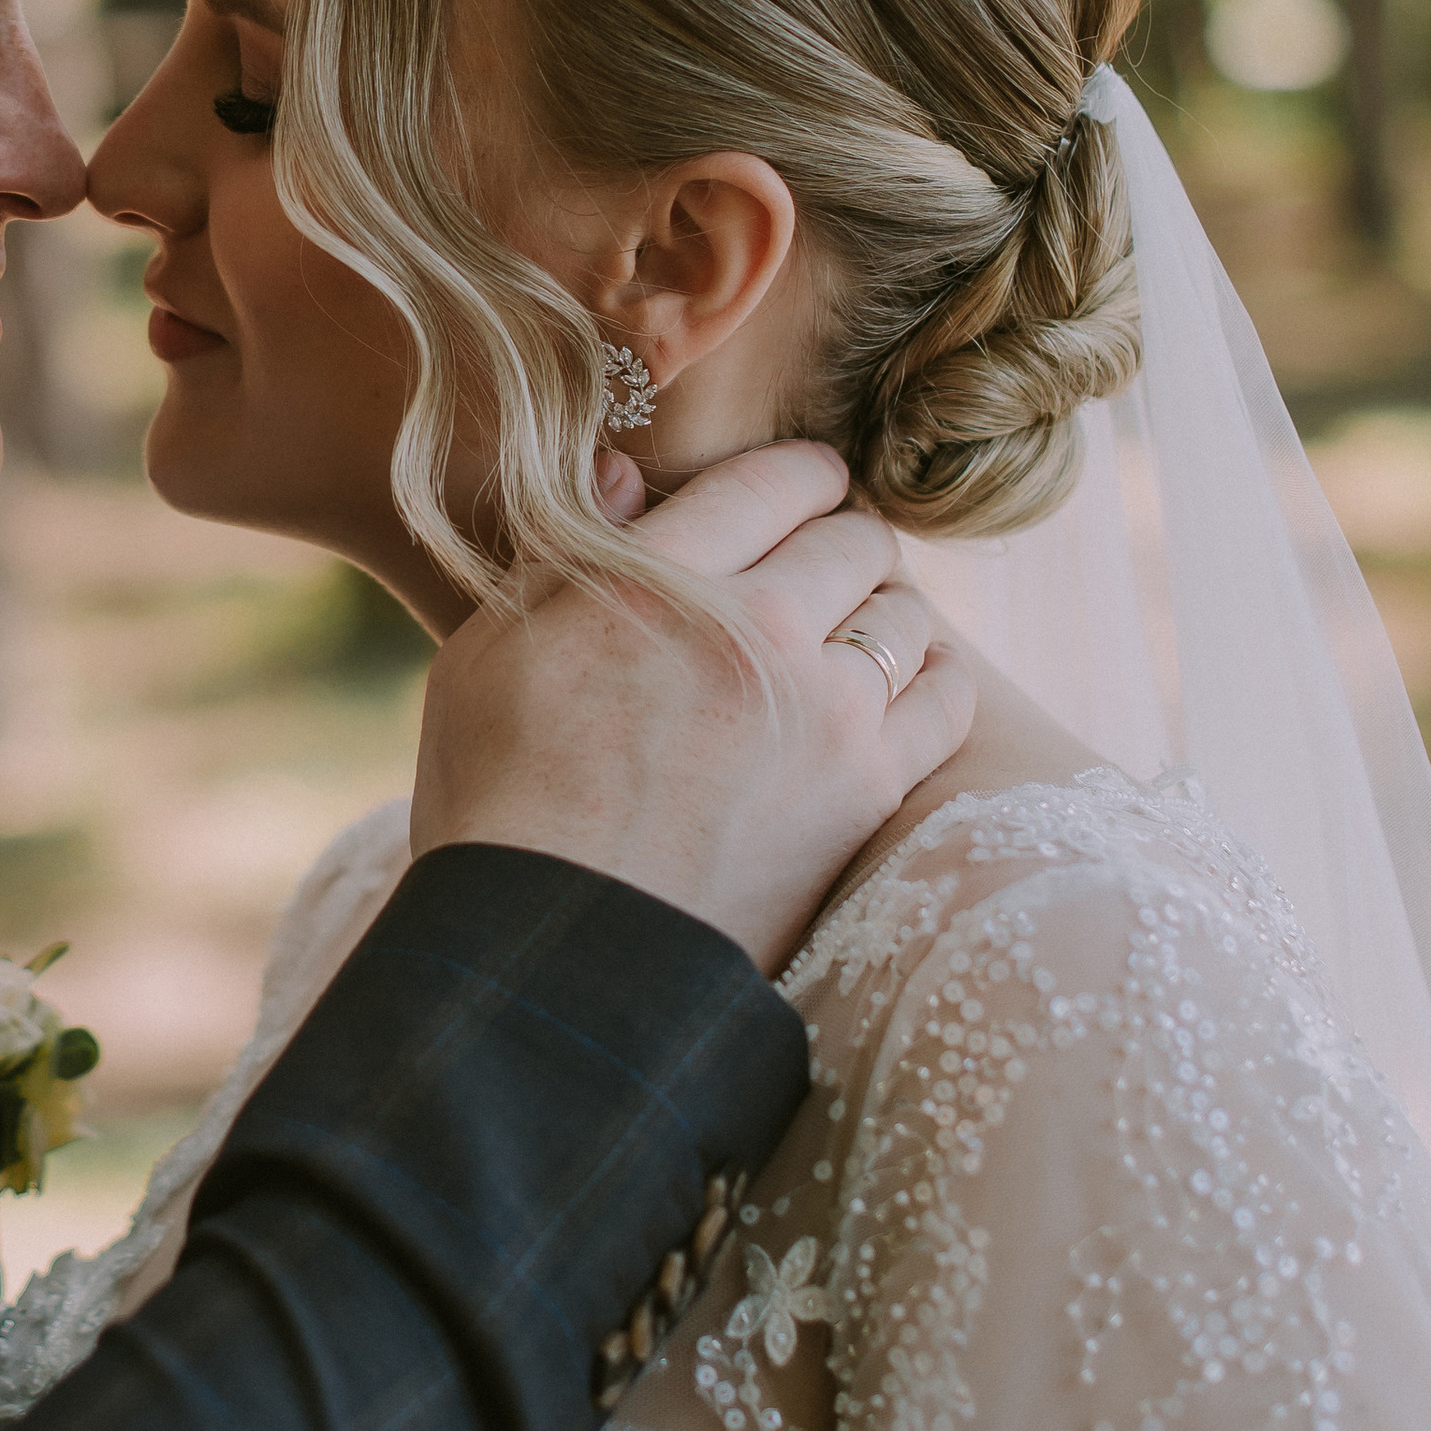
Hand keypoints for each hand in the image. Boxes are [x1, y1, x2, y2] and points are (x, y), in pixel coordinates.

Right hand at [408, 442, 972, 973]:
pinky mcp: (866, 786)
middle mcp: (750, 626)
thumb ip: (559, 556)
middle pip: (852, 538)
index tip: (809, 483)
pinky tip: (901, 688)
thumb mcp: (485, 658)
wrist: (563, 959)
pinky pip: (945, 696)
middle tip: (828, 566)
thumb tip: (627, 471)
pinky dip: (932, 679)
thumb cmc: (497, 805)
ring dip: (885, 610)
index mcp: (650, 580)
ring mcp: (820, 707)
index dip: (799, 474)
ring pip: (905, 611)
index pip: (769, 481)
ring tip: (858, 631)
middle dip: (843, 541)